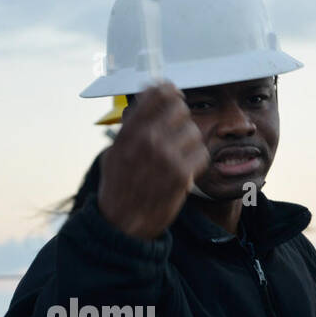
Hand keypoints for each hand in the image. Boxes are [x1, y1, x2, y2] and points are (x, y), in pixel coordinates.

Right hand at [96, 82, 209, 239]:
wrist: (123, 226)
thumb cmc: (118, 189)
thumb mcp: (113, 153)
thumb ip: (130, 127)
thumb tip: (146, 99)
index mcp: (129, 131)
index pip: (157, 93)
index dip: (168, 91)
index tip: (172, 95)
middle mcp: (147, 140)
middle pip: (180, 108)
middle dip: (180, 118)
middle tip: (176, 130)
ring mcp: (166, 157)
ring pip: (194, 131)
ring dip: (189, 142)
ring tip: (178, 155)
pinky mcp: (182, 175)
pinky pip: (202, 153)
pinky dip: (196, 161)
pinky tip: (185, 169)